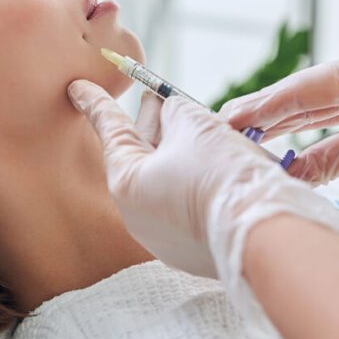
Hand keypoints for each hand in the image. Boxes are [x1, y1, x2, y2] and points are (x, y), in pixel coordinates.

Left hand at [67, 79, 338, 294]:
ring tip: (194, 124)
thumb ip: (176, 112)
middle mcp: (138, 215)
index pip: (109, 130)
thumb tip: (172, 110)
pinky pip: (188, 205)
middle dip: (152, 123)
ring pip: (168, 180)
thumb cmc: (221, 174)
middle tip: (155, 96)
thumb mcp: (195, 125)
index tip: (75, 88)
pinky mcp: (195, 251)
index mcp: (126, 182)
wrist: (263, 234)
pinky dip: (198, 180)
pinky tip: (217, 163)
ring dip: (181, 150)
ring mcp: (165, 238)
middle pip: (142, 155)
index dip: (96, 102)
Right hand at [219, 45, 338, 217]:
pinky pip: (331, 121)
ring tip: (239, 139)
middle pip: (299, 95)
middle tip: (219, 131)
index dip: (258, 109)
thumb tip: (286, 174)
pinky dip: (306, 135)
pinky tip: (282, 148)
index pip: (298, 90)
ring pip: (312, 108)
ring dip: (279, 125)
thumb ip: (331, 159)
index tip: (224, 125)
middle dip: (260, 114)